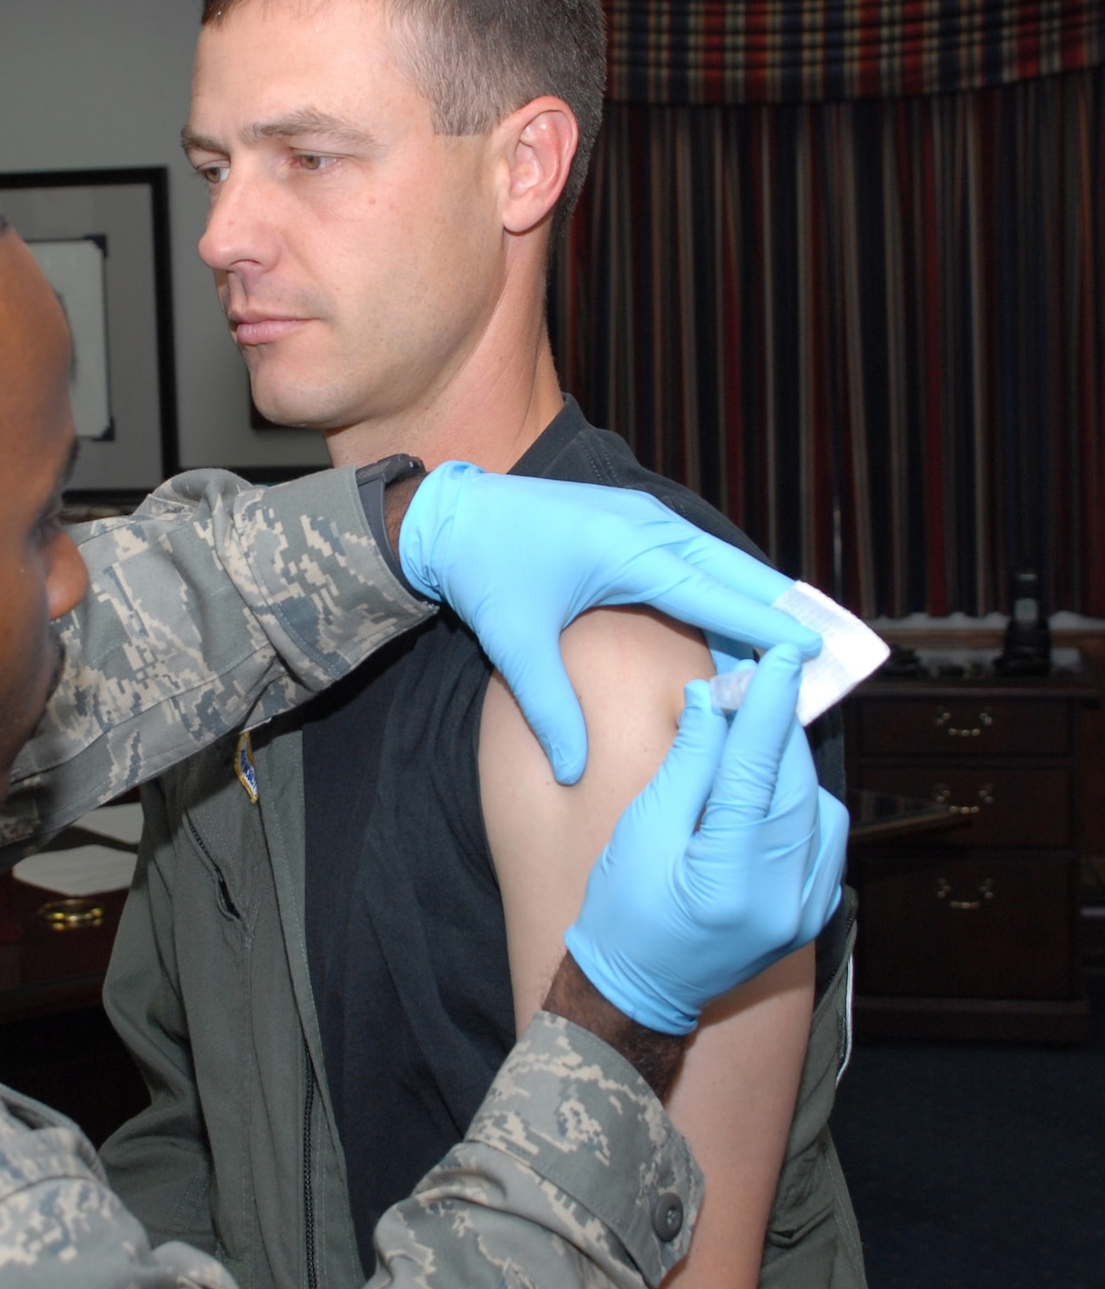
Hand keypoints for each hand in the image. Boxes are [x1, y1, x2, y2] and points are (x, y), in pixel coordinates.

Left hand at [396, 463, 821, 782]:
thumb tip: (576, 772)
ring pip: (718, 560)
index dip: (765, 624)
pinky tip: (742, 616)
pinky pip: (694, 554)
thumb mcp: (513, 643)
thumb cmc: (484, 572)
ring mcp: (642, 518)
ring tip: (803, 636)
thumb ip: (549, 708)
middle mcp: (647, 526)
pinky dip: (725, 583)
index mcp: (627, 551)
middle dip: (782, 609)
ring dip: (757, 595)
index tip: (814, 651)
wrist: (453, 516)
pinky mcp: (632, 521)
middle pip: (734, 571)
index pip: (714, 594)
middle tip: (835, 648)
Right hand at [562, 646, 847, 1035]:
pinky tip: (767, 787)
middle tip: (757, 678)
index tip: (775, 658)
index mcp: (729, 878)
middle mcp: (781, 897)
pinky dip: (801, 802)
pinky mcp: (812, 912)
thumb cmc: (623, 912)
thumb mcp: (641, 831)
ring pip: (817, 807)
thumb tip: (712, 702)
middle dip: (777, 726)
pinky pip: (824, 839)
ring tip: (752, 733)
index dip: (765, 707)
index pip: (755, 771)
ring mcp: (804, 910)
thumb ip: (687, 765)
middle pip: (794, 784)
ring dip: (788, 762)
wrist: (638, 990)